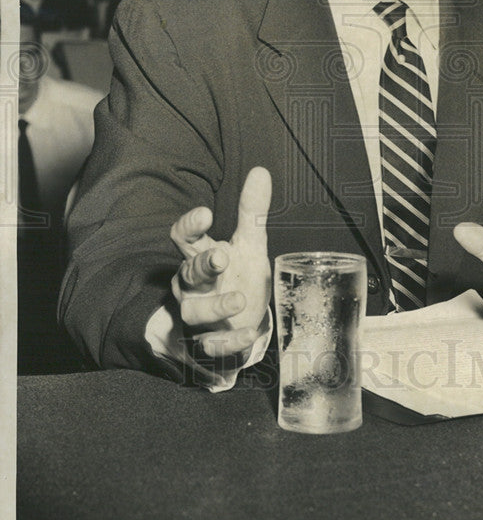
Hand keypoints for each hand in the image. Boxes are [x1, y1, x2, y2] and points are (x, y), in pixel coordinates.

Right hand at [169, 167, 271, 361]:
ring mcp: (198, 318)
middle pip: (187, 274)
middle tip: (221, 256)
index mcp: (199, 257)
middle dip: (202, 265)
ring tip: (239, 299)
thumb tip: (261, 171)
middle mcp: (192, 288)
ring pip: (193, 313)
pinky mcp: (208, 347)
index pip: (184, 239)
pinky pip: (211, 348)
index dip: (190, 226)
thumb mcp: (249, 245)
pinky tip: (248, 334)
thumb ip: (252, 212)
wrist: (240, 326)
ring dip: (215, 306)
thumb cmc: (238, 278)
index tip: (206, 214)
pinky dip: (229, 342)